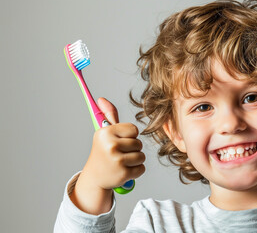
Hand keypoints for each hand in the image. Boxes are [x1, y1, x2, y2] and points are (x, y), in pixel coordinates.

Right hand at [71, 97, 145, 213]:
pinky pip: (142, 168)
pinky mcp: (123, 174)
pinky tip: (124, 171)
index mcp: (106, 132)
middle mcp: (110, 145)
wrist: (95, 177)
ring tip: (121, 162)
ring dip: (135, 160)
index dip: (129, 136)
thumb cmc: (102, 152)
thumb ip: (108, 115)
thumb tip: (101, 99)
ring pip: (142, 156)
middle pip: (139, 143)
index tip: (119, 141)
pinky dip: (136, 171)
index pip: (134, 129)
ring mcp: (117, 160)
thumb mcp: (104, 133)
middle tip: (118, 154)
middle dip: (132, 149)